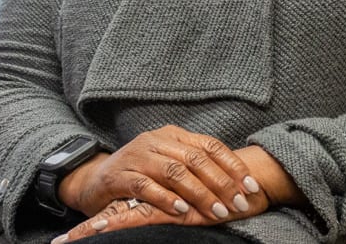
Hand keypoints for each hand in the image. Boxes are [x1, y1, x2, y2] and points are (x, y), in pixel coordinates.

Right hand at [50, 141, 305, 242]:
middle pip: (197, 159)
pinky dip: (166, 198)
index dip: (233, 165)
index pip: (210, 145)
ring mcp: (138, 156)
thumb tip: (234, 182)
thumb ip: (195, 167)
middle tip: (239, 204)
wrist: (94, 179)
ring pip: (175, 172)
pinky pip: (147, 186)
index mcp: (174, 135)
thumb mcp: (169, 163)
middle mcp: (157, 140)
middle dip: (222, 183)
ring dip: (200, 193)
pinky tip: (182, 210)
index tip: (250, 186)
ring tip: (217, 211)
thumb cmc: (139, 174)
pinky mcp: (120, 176)